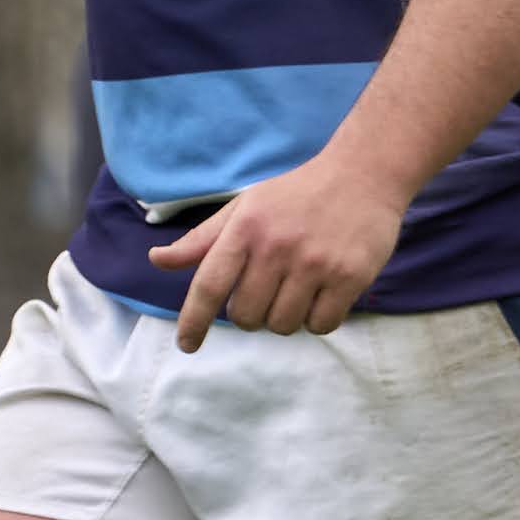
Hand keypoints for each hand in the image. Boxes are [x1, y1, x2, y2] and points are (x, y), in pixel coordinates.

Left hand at [148, 152, 411, 351]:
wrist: (363, 174)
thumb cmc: (297, 193)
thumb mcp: (245, 207)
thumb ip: (202, 239)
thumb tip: (156, 260)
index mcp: (245, 228)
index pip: (209, 286)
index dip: (194, 321)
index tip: (187, 345)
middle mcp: (277, 247)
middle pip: (247, 316)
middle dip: (251, 315)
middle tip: (267, 294)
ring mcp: (315, 263)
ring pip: (284, 325)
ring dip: (286, 318)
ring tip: (297, 291)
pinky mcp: (350, 276)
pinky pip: (322, 325)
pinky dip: (318, 320)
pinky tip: (323, 296)